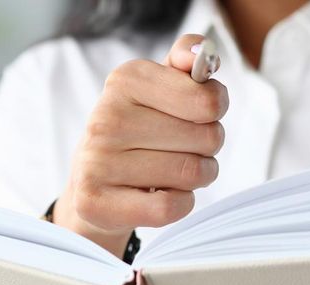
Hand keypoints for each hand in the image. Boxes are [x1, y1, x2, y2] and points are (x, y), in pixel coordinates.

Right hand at [54, 34, 226, 256]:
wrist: (94, 182)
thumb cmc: (140, 130)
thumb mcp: (161, 88)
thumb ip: (186, 61)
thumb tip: (201, 52)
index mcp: (126, 80)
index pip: (208, 100)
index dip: (215, 110)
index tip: (199, 113)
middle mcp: (106, 118)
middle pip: (207, 139)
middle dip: (207, 147)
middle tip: (183, 148)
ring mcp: (96, 161)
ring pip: (192, 173)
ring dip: (196, 176)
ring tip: (172, 171)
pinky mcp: (96, 202)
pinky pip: (172, 206)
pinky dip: (180, 203)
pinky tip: (161, 194)